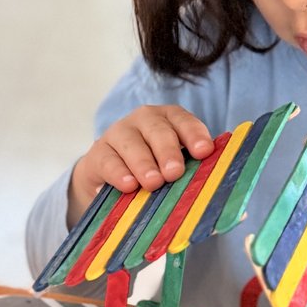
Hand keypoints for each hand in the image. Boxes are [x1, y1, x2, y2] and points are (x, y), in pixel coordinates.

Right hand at [67, 104, 214, 227]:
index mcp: (169, 119)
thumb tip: (208, 188)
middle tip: (175, 172)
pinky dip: (118, 173)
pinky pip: (108, 161)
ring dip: (144, 163)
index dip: (194, 134)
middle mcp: (144, 120)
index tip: (204, 152)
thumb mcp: (171, 167)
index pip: (183, 120)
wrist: (110, 178)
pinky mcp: (98, 153)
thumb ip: (190, 170)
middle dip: (168, 151)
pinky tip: (129, 185)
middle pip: (158, 131)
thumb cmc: (152, 171)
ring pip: (132, 144)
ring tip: (153, 183)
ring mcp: (118, 133)